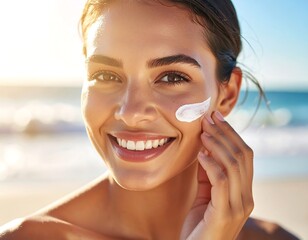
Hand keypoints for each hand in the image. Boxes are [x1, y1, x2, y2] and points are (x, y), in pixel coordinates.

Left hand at [180, 111, 253, 239]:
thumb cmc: (198, 224)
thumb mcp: (204, 194)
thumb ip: (207, 174)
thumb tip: (204, 149)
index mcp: (244, 192)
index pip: (244, 156)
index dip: (231, 134)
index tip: (216, 117)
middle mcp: (246, 198)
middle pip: (242, 156)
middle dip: (225, 134)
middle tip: (209, 119)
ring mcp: (238, 207)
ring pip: (234, 166)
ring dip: (217, 145)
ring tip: (203, 133)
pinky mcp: (225, 214)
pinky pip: (221, 181)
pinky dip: (211, 164)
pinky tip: (201, 155)